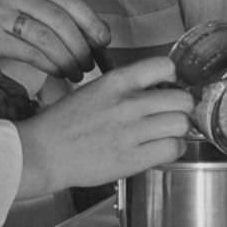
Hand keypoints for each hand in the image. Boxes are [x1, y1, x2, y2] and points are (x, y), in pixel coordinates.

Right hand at [0, 0, 110, 82]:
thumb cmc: (5, 23)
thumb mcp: (30, 7)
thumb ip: (60, 13)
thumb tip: (99, 35)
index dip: (91, 21)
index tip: (104, 41)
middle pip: (59, 19)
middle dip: (80, 45)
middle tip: (90, 63)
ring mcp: (0, 11)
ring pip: (46, 37)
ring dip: (67, 58)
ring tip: (77, 72)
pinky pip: (30, 52)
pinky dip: (50, 65)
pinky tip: (60, 72)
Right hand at [15, 57, 192, 197]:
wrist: (43, 153)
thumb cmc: (65, 123)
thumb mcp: (95, 90)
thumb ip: (126, 87)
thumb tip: (159, 88)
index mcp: (117, 82)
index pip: (165, 66)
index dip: (173, 77)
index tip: (170, 86)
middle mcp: (128, 104)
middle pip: (182, 98)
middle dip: (181, 107)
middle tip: (173, 114)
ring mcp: (132, 132)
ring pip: (181, 124)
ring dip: (178, 129)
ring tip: (167, 132)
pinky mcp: (132, 159)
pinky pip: (173, 149)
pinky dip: (172, 149)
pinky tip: (160, 149)